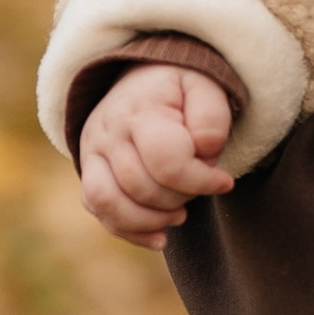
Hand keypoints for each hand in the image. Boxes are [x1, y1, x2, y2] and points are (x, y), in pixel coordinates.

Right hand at [79, 63, 235, 249]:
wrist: (142, 77)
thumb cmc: (181, 88)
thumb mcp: (206, 87)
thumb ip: (211, 118)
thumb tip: (205, 151)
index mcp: (141, 111)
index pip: (167, 162)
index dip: (201, 181)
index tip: (225, 182)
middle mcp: (108, 133)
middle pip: (141, 187)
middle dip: (180, 198)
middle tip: (201, 187)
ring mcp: (92, 154)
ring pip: (110, 204)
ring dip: (152, 221)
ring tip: (180, 215)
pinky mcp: (89, 172)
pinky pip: (100, 211)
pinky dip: (130, 231)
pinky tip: (160, 237)